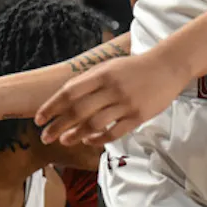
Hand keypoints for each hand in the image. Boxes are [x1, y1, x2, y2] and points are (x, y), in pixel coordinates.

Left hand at [35, 53, 188, 145]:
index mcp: (102, 73)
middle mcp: (112, 88)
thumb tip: (64, 97)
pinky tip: (89, 141)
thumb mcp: (110, 66)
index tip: (38, 118)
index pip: (70, 92)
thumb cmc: (134, 67)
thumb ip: (89, 80)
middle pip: (78, 111)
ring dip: (76, 134)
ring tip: (64, 141)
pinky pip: (114, 132)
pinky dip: (98, 139)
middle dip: (58, 126)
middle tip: (45, 137)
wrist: (168, 66)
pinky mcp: (138, 116)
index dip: (51, 106)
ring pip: (94, 124)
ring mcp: (126, 103)